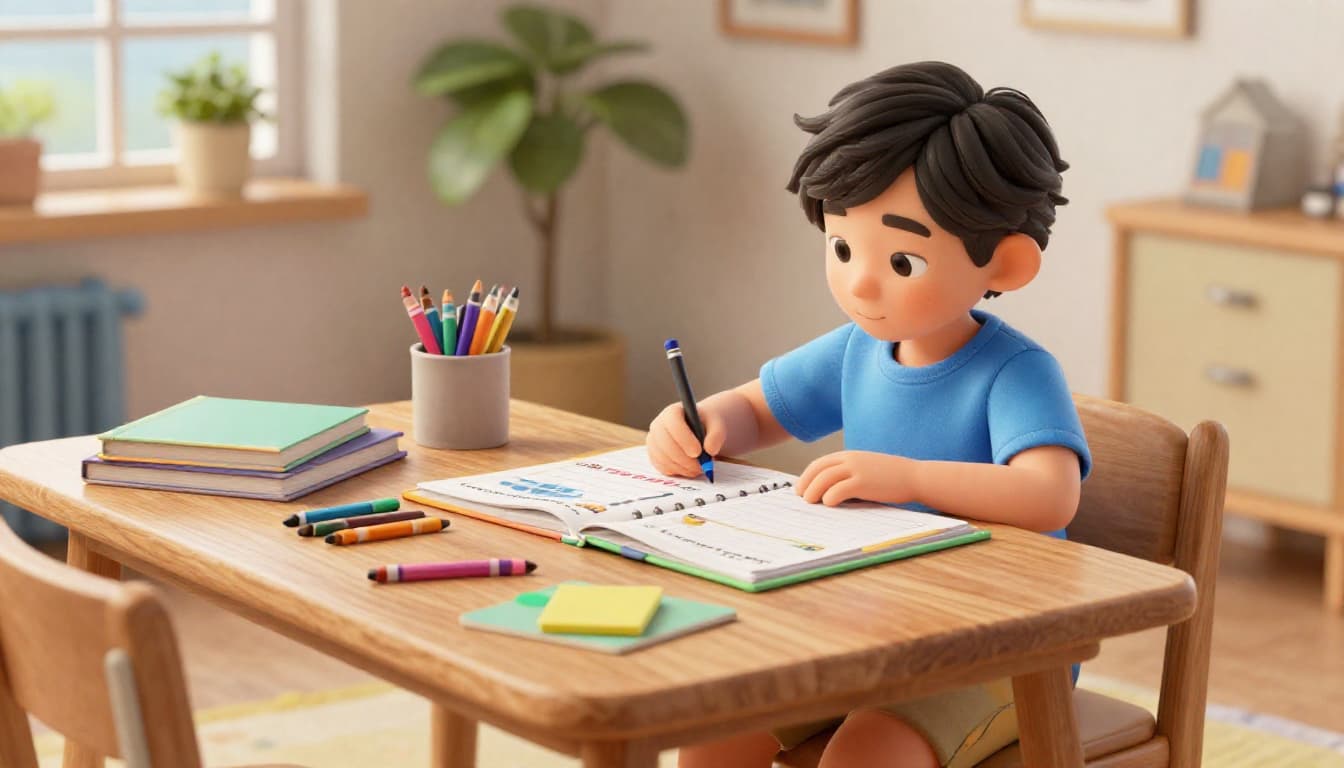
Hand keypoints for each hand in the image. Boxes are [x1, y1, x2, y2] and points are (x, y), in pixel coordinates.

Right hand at [647, 402, 725, 477]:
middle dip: (684, 458)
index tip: (698, 452)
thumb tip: (710, 450)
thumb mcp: (716, 425)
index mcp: (673, 412)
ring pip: (664, 458)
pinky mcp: (654, 456)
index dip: (684, 438)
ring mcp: (654, 441)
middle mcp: (658, 425)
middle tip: (701, 466)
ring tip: (700, 468)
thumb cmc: (705, 425)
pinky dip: (678, 472)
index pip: (672, 422)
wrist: (699, 431)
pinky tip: (690, 469)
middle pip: (665, 443)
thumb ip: (717, 435)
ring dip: (683, 467)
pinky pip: (662, 467)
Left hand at [796, 451, 917, 505]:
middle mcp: (850, 459)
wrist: (915, 476)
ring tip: (809, 502)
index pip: (820, 463)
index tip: (801, 487)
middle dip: (806, 483)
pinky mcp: (863, 482)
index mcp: (850, 456)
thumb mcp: (867, 469)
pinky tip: (827, 503)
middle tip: (801, 496)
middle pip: (818, 469)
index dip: (807, 475)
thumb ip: (850, 474)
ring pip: (824, 478)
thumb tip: (830, 490)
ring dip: (813, 491)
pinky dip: (829, 497)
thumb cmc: (891, 477)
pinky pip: (839, 489)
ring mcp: (857, 469)